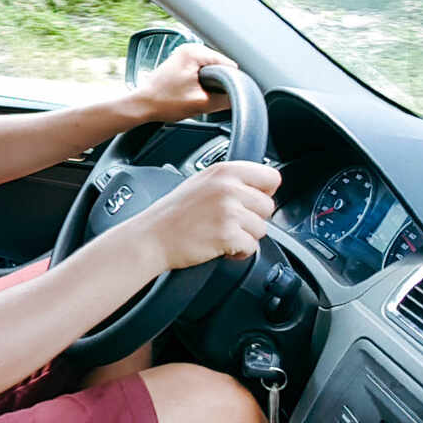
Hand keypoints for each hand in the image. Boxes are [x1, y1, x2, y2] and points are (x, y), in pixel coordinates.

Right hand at [127, 160, 280, 270]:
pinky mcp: (228, 235)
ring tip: (221, 234)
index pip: (271, 176)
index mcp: (224, 171)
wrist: (150, 238)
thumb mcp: (201, 183)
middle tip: (229, 223)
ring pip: (262, 229)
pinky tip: (220, 246)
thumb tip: (261, 187)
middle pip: (268, 206)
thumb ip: (231, 181)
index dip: (265, 192)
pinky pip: (252, 247)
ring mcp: (228, 211)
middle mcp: (228, 187)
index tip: (251, 202)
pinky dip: (238, 252)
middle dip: (252, 219)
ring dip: (245, 236)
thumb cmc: (172, 215)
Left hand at [135, 43, 237, 122]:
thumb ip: (225, 100)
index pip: (228, 64)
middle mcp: (189, 48)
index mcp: (194, 52)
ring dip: (209, 84)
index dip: (231, 82)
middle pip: (220, 67)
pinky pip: (200, 72)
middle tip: (204, 97)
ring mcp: (183, 54)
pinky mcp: (180, 63)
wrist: (140, 106)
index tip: (224, 95)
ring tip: (195, 95)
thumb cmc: (163, 102)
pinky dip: (201, 83)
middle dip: (218, 83)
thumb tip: (240, 98)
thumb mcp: (200, 104)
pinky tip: (191, 93)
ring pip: (210, 70)